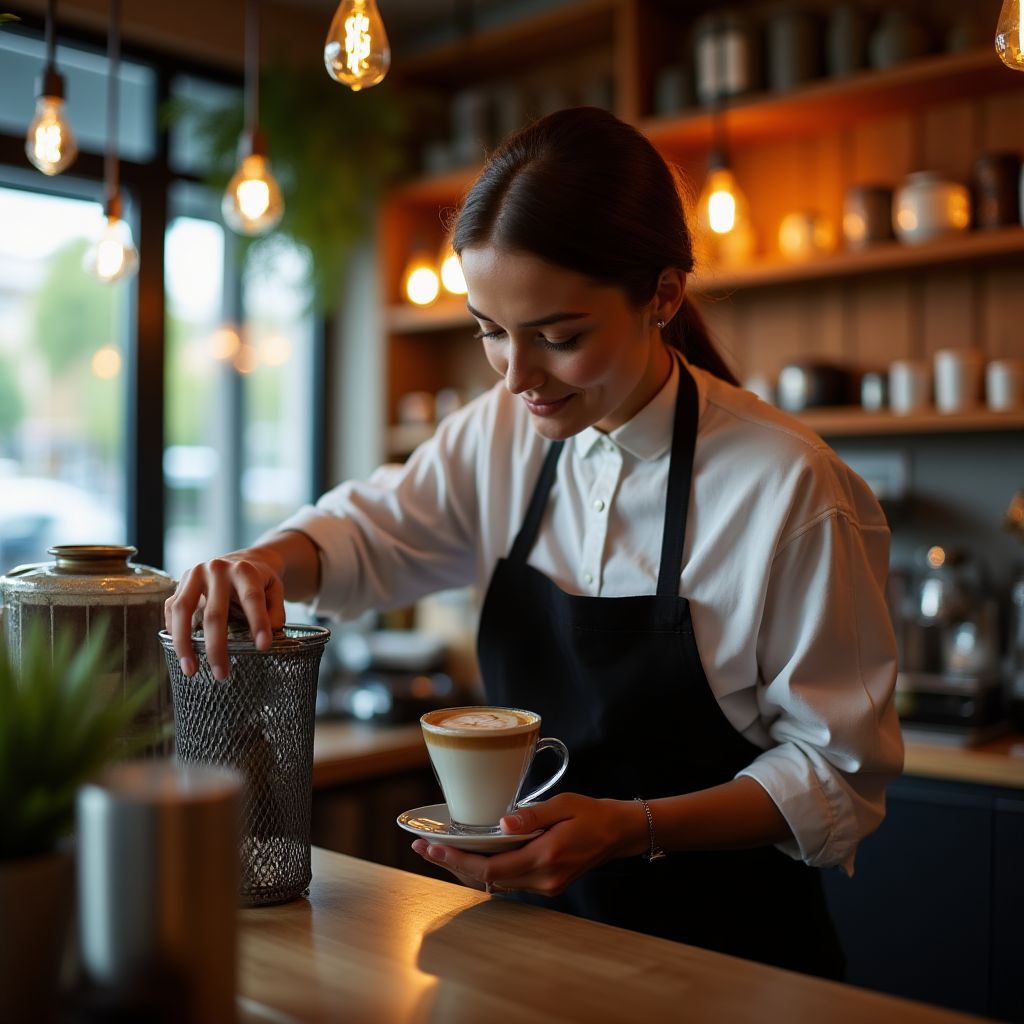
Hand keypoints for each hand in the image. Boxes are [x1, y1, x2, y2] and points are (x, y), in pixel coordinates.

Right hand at [163, 546, 286, 680]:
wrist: (241, 559)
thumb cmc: (259, 581)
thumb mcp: (275, 590)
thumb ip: (275, 611)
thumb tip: (269, 633)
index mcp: (244, 570)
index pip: (252, 598)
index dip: (258, 622)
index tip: (263, 646)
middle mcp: (217, 570)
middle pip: (214, 613)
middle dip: (217, 647)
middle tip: (221, 675)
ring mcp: (195, 574)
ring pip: (182, 611)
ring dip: (185, 644)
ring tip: (191, 670)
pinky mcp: (181, 583)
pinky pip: (171, 609)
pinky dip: (173, 631)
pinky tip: (181, 652)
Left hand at [411, 793, 646, 896]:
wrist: (619, 833)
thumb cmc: (592, 814)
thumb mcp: (564, 805)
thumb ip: (532, 815)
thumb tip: (502, 823)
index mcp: (546, 857)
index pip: (491, 867)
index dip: (458, 860)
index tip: (432, 848)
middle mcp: (543, 878)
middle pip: (486, 880)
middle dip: (451, 865)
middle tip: (422, 848)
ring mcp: (545, 886)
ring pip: (494, 884)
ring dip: (464, 869)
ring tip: (437, 852)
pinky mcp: (546, 884)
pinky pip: (507, 882)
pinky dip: (484, 871)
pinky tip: (469, 858)